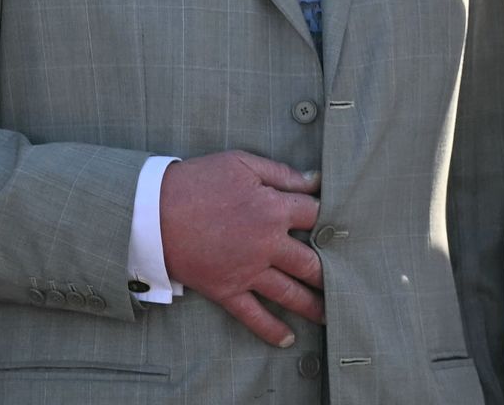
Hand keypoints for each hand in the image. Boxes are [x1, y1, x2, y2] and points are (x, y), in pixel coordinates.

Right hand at [159, 151, 323, 347]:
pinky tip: (288, 339)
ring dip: (313, 305)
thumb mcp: (243, 164)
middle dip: (332, 270)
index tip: (341, 223)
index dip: (328, 216)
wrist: (152, 212)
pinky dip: (271, 330)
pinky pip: (252, 316)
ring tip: (333, 313)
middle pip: (311, 261)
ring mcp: (247, 271)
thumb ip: (282, 174)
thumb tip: (315, 178)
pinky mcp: (226, 290)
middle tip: (351, 278)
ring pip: (289, 293)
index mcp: (273, 209)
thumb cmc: (199, 181)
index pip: (315, 215)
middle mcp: (266, 244)